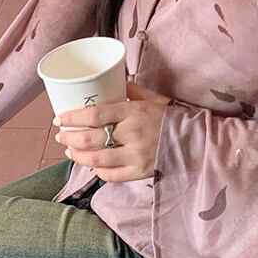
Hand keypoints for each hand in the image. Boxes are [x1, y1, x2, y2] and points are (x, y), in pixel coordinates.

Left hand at [53, 80, 171, 182]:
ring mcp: (136, 156)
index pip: (96, 115)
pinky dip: (97, 171)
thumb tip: (113, 81)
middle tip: (61, 135)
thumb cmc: (173, 117)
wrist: (197, 141)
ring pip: (97, 159)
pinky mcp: (140, 173)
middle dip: (70, 137)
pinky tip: (91, 165)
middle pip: (91, 139)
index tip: (60, 118)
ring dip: (78, 155)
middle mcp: (132, 134)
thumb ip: (132, 91)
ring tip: (70, 150)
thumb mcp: (154, 97)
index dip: (74, 117)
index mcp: (134, 111)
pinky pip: (111, 175)